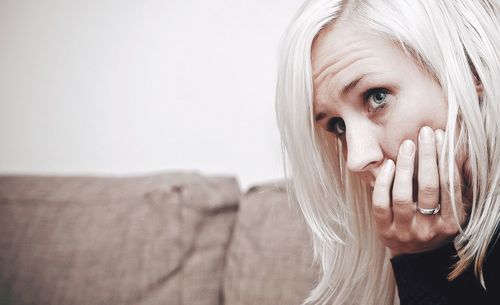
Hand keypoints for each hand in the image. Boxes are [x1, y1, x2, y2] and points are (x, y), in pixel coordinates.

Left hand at [372, 126, 466, 256]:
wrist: (413, 255)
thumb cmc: (434, 223)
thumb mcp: (451, 211)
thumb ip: (455, 187)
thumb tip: (460, 152)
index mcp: (450, 223)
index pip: (450, 186)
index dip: (446, 159)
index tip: (441, 136)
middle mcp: (429, 228)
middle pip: (428, 187)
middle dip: (427, 156)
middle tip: (424, 132)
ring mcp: (405, 231)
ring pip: (403, 195)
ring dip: (404, 166)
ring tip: (407, 145)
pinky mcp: (384, 231)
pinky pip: (381, 204)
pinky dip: (383, 183)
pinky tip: (388, 165)